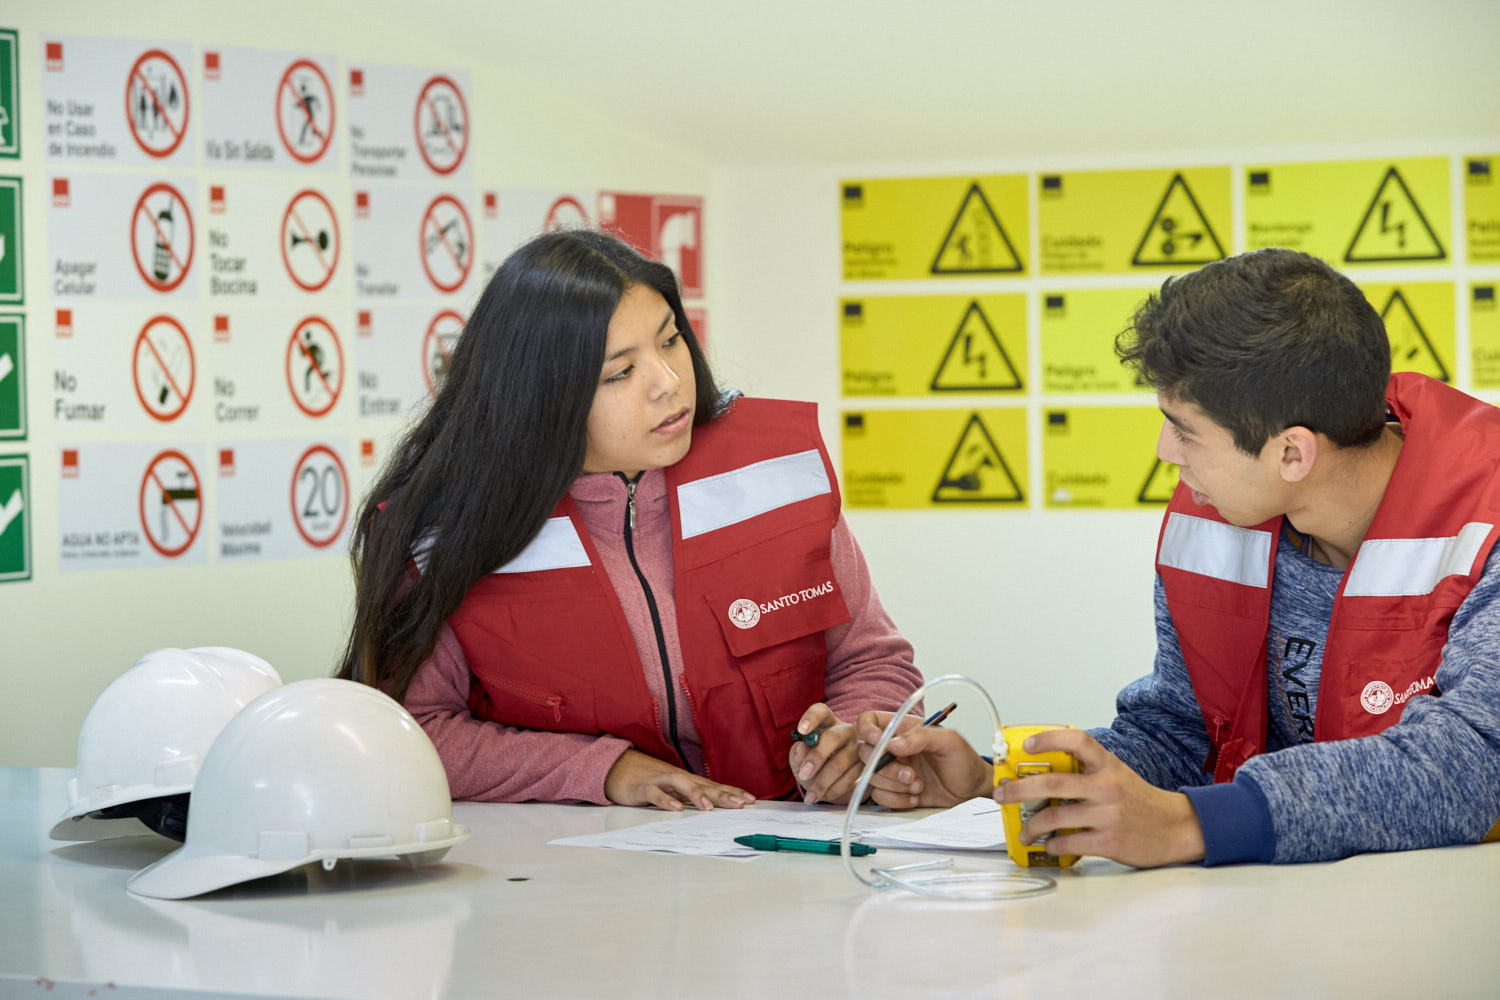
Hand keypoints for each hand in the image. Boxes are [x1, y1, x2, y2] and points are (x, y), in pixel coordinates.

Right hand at [603, 749, 755, 810]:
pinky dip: (665, 800)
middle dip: (723, 794)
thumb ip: (692, 797)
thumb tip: (715, 808)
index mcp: (688, 781)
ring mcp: (660, 780)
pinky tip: (676, 808)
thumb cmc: (650, 780)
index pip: (715, 786)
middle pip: (704, 785)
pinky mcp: (643, 787)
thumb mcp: (675, 789)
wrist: (618, 768)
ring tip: (710, 807)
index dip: (733, 792)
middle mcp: (678, 778)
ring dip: (696, 795)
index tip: (752, 800)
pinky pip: (655, 793)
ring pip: (682, 784)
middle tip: (741, 804)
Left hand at [790, 703, 863, 803]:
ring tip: (811, 795)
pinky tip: (824, 795)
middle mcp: (844, 731)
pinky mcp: (866, 765)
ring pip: (841, 762)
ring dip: (823, 782)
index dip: (811, 718)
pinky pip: (850, 778)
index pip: (820, 711)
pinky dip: (835, 790)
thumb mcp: (800, 760)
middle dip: (817, 757)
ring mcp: (857, 747)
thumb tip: (802, 747)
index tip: (801, 731)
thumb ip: (797, 753)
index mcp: (826, 722)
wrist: (830, 783)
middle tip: (803, 774)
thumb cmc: (813, 765)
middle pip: (833, 737)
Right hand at [854, 710, 991, 807]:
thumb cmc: (964, 760)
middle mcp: (893, 748)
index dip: (867, 731)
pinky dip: (897, 799)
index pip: (868, 721)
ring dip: (895, 786)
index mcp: (903, 729)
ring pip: (871, 777)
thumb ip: (921, 737)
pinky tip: (916, 796)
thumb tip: (892, 743)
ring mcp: (893, 770)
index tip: (883, 745)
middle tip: (911, 774)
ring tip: (919, 784)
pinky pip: (879, 796)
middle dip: (886, 768)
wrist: (973, 790)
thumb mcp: (949, 741)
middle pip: (865, 753)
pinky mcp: (896, 791)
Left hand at [994, 729, 1204, 867]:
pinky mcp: (1109, 841)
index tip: (1026, 745)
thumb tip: (1040, 774)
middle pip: (1052, 783)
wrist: (1176, 828)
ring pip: (1054, 816)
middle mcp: (1106, 786)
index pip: (1077, 740)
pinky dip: (1051, 845)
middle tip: (1001, 795)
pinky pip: (1068, 842)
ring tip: (1023, 831)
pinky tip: (1047, 845)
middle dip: (1018, 789)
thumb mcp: (1116, 774)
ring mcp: (1107, 815)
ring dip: (1030, 825)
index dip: (1049, 738)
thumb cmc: (1139, 800)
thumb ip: (1085, 771)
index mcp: (1107, 765)